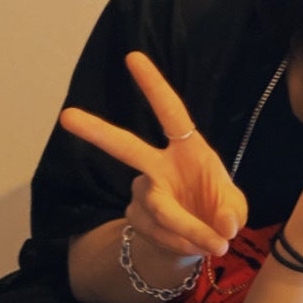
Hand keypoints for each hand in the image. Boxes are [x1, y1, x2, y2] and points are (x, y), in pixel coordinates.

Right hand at [59, 52, 247, 257]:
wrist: (199, 241)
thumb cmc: (218, 211)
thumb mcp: (236, 209)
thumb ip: (233, 213)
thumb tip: (223, 226)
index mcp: (187, 149)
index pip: (170, 113)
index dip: (153, 86)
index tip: (133, 57)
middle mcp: (158, 165)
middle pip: (125, 147)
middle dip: (96, 132)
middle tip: (67, 116)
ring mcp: (143, 191)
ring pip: (161, 210)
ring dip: (190, 230)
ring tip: (214, 244)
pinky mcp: (136, 216)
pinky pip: (159, 232)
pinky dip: (182, 243)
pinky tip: (192, 245)